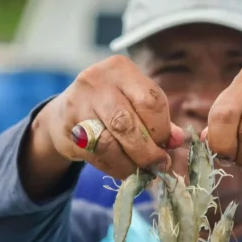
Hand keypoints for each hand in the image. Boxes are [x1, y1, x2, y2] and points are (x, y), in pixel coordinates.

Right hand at [45, 56, 185, 179]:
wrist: (63, 114)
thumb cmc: (110, 107)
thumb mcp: (135, 104)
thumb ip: (159, 121)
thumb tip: (178, 140)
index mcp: (121, 69)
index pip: (150, 101)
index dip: (161, 130)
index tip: (166, 147)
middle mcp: (96, 81)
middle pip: (128, 123)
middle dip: (147, 151)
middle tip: (157, 166)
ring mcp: (78, 105)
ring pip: (110, 143)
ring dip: (130, 164)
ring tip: (140, 172)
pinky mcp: (67, 129)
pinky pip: (95, 155)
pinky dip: (113, 168)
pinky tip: (122, 169)